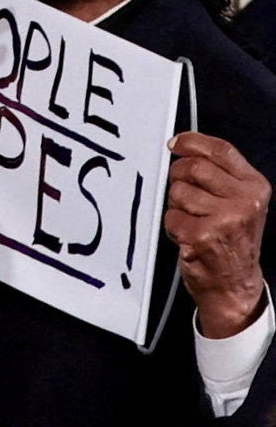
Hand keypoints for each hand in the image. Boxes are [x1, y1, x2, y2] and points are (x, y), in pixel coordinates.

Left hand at [165, 132, 270, 338]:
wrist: (235, 285)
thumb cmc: (232, 241)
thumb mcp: (238, 202)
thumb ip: (218, 174)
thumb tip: (181, 147)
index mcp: (255, 187)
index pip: (221, 150)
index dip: (192, 142)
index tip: (175, 144)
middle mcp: (245, 201)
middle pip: (193, 167)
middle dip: (179, 179)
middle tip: (185, 197)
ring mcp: (225, 219)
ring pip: (178, 191)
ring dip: (177, 206)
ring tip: (193, 221)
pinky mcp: (203, 235)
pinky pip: (171, 216)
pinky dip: (173, 226)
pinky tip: (188, 236)